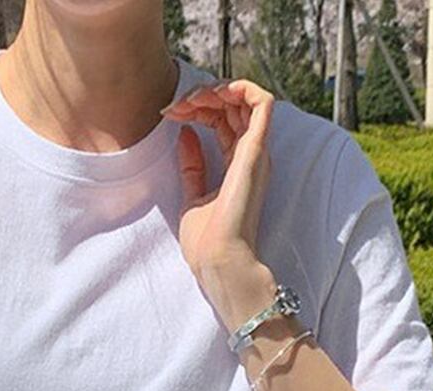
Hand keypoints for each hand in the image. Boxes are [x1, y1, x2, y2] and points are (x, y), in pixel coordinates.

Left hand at [161, 77, 275, 317]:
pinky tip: (211, 95)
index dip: (196, 109)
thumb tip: (186, 134)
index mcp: (236, 164)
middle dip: (203, 95)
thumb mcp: (192, 195)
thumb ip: (192, 166)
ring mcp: (256, 152)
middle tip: (176, 106)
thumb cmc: (207, 241)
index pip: (222, 120)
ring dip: (218, 88)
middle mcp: (250, 155)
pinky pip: (263, 102)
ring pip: (248, 97)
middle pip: (233, 106)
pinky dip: (240, 88)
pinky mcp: (257, 151)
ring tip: (190, 99)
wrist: (217, 260)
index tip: (169, 115)